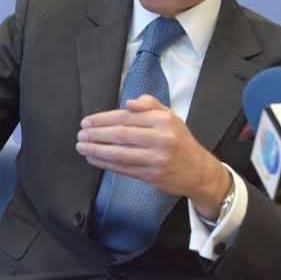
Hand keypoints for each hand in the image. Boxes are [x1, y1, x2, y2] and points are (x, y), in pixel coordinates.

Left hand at [75, 95, 229, 214]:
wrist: (200, 171)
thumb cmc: (180, 141)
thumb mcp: (170, 116)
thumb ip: (150, 105)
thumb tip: (128, 102)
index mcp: (163, 121)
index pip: (125, 117)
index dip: (102, 119)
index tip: (87, 121)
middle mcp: (160, 139)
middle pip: (120, 135)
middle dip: (96, 134)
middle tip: (81, 134)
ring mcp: (156, 159)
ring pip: (119, 154)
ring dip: (96, 151)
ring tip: (82, 147)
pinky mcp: (152, 176)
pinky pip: (124, 169)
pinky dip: (106, 165)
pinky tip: (94, 159)